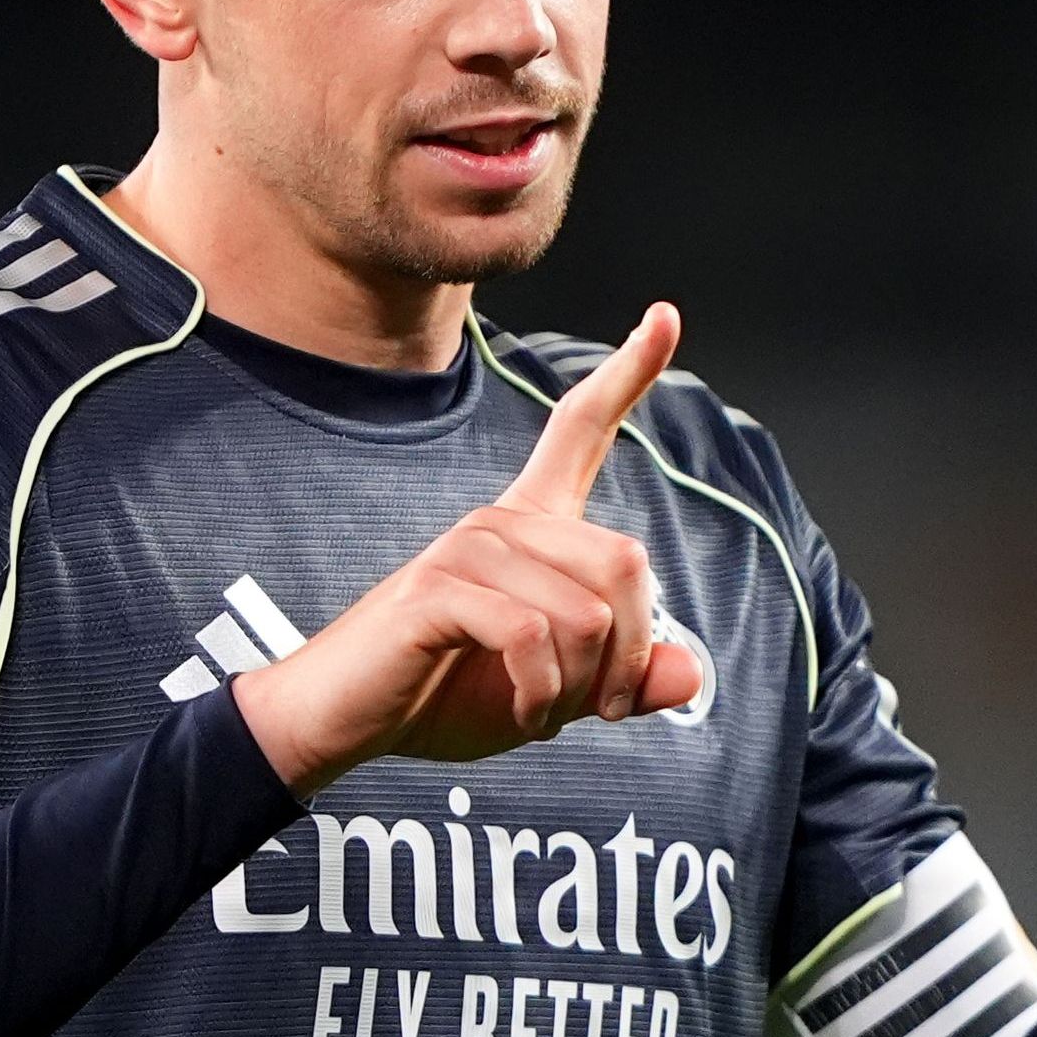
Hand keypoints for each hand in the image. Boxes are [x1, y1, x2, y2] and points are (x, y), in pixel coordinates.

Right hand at [234, 306, 709, 794]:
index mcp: (531, 526)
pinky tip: (519, 711)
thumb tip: (690, 674)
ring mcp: (467, 547)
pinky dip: (540, 693)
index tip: (665, 315)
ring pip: (586, 612)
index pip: (581, 430)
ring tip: (540, 708)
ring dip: (577, 685)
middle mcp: (502, 520)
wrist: (346, 721)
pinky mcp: (437, 587)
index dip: (628, 373)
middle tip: (595, 707)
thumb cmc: (447, 695)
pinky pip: (533, 636)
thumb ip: (623, 681)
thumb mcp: (556, 695)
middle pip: (626, 562)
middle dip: (627, 654)